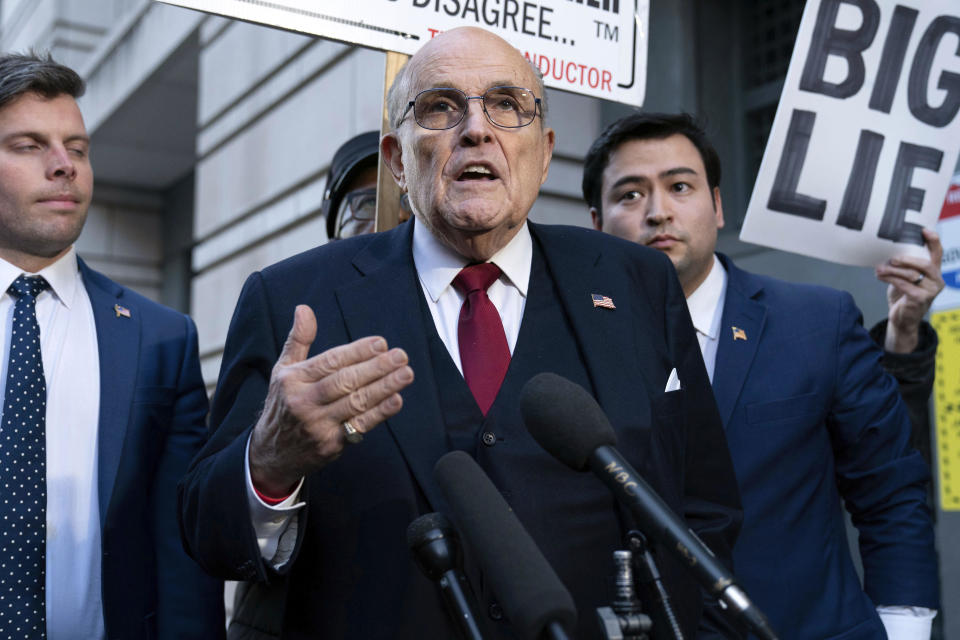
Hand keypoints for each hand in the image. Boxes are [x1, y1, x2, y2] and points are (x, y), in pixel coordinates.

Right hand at [249, 305, 413, 495]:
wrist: (272, 453)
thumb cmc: (283, 404)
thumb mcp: (283, 370)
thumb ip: (298, 340)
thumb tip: (304, 308)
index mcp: (293, 380)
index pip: (330, 362)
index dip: (357, 352)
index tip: (381, 343)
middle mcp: (303, 401)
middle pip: (344, 381)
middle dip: (376, 368)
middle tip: (401, 356)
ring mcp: (317, 425)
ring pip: (355, 403)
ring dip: (384, 388)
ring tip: (406, 374)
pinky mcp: (330, 444)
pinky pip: (359, 426)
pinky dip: (379, 414)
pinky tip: (396, 400)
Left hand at [875, 228, 943, 352]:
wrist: (902, 319)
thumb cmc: (903, 295)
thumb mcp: (905, 278)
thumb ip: (904, 266)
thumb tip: (888, 252)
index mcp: (934, 272)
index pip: (937, 254)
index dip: (933, 241)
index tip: (924, 230)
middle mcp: (937, 280)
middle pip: (925, 264)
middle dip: (907, 259)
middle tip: (892, 259)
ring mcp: (931, 291)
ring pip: (912, 274)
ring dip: (892, 270)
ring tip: (879, 269)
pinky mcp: (921, 299)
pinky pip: (904, 285)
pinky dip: (890, 279)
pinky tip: (880, 276)